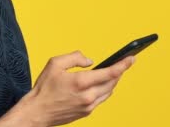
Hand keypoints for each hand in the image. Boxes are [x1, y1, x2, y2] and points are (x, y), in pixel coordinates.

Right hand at [20, 50, 134, 125]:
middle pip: (112, 82)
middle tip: (124, 62)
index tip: (132, 58)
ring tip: (114, 72)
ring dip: (113, 81)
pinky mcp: (87, 112)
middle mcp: (88, 96)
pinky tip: (102, 84)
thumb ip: (75, 57)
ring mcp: (88, 106)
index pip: (110, 72)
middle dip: (119, 71)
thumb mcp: (55, 63)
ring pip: (109, 91)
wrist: (37, 112)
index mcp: (81, 82)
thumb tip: (90, 61)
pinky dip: (105, 90)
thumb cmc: (44, 88)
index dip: (123, 64)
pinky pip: (102, 99)